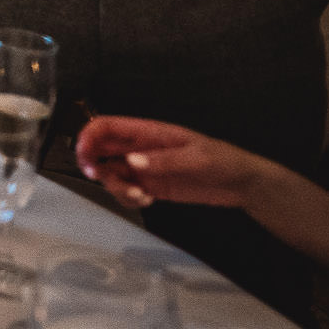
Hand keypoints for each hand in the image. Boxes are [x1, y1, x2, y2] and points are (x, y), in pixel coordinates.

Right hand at [75, 116, 265, 211]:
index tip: (85, 159)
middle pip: (101, 150)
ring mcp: (145, 169)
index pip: (106, 126)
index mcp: (147, 132)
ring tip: (140, 197)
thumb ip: (163, 160)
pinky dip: (129, 199)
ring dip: (115, 187)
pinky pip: (127, 192)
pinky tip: (147, 201)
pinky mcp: (153, 187)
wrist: (243, 184)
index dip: (88, 137)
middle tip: (100, 179)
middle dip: (93, 164)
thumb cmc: (222, 160)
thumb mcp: (196, 157)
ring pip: (112, 174)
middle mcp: (139, 149)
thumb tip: (131, 162)